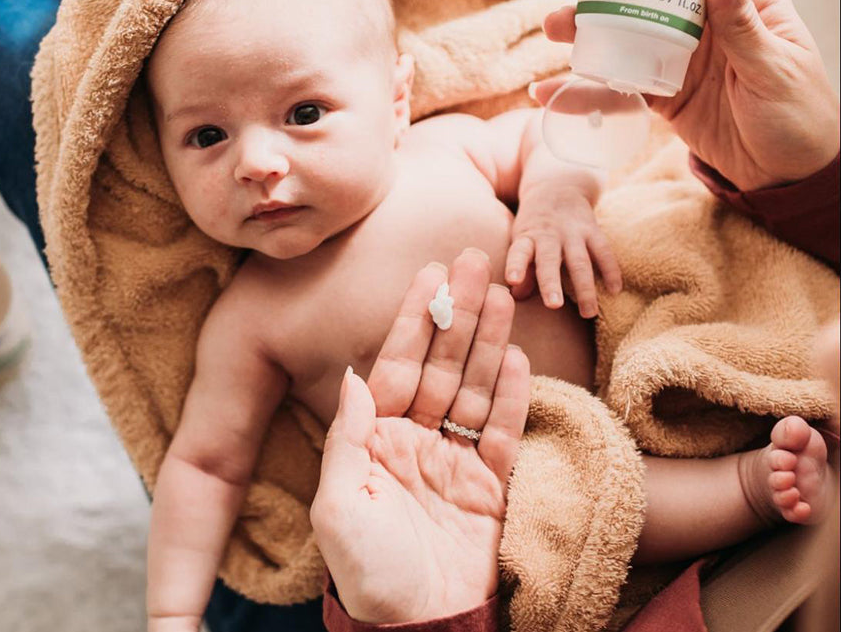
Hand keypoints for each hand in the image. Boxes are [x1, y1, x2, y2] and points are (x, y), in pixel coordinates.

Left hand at [310, 250, 529, 624]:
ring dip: (489, 342)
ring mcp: (455, 460)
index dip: (412, 319)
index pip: (396, 365)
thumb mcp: (340, 505)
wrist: (419, 626)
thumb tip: (353, 376)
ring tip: (503, 296)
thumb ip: (348, 438)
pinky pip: (504, 432)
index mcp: (375, 439)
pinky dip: (513, 395)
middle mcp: (416, 440)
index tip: (427, 274)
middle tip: (475, 263)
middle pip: (442, 365)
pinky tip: (518, 356)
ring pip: (476, 387)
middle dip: (457, 315)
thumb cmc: (367, 572)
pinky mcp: (491, 486)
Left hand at [504, 181, 620, 317]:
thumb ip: (522, 269)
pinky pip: (604, 251)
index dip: (515, 265)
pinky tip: (615, 291)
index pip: (519, 251)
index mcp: (527, 237)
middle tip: (553, 305)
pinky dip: (611, 270)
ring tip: (589, 312)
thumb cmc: (535, 226)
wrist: (557, 188)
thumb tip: (516, 296)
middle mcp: (549, 234)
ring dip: (585, 287)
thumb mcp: (522, 240)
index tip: (512, 280)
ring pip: (580, 261)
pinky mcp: (593, 230)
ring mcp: (573, 232)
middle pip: (550, 260)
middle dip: (551, 282)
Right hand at [539, 0, 839, 191]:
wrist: (786, 177)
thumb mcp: (776, 67)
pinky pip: (614, 87)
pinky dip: (581, 92)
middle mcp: (705, 20)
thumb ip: (745, 22)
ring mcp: (678, 56)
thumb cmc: (800, 116)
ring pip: (622, 28)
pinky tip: (548, 94)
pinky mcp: (660, 93)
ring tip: (554, 27)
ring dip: (584, 25)